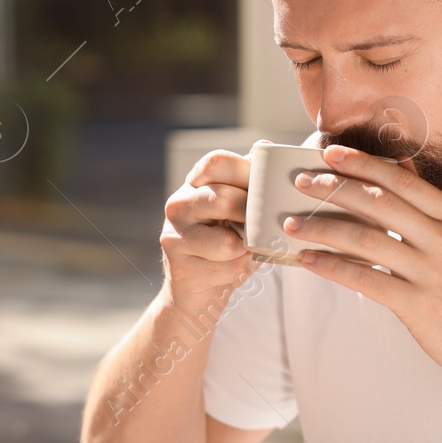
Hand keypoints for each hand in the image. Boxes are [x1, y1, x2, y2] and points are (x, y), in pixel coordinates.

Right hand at [161, 150, 254, 316]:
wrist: (198, 295)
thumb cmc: (227, 250)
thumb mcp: (243, 216)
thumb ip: (253, 187)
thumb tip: (268, 146)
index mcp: (195, 185)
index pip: (217, 162)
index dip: (246, 172)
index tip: (266, 189)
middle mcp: (178, 203)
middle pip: (224, 198)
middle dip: (253, 218)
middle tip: (264, 230)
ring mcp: (173, 233)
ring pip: (227, 241)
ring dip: (246, 252)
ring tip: (244, 254)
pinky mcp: (178, 263)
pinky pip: (224, 267)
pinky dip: (238, 272)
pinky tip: (229, 273)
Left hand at [282, 145, 441, 382]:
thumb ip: (433, 207)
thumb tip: (400, 165)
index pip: (402, 181)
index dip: (363, 164)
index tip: (330, 154)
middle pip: (379, 203)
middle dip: (334, 189)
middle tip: (301, 183)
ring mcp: (433, 273)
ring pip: (365, 239)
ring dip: (322, 228)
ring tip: (292, 223)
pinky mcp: (418, 305)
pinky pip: (364, 279)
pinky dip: (331, 267)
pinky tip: (308, 260)